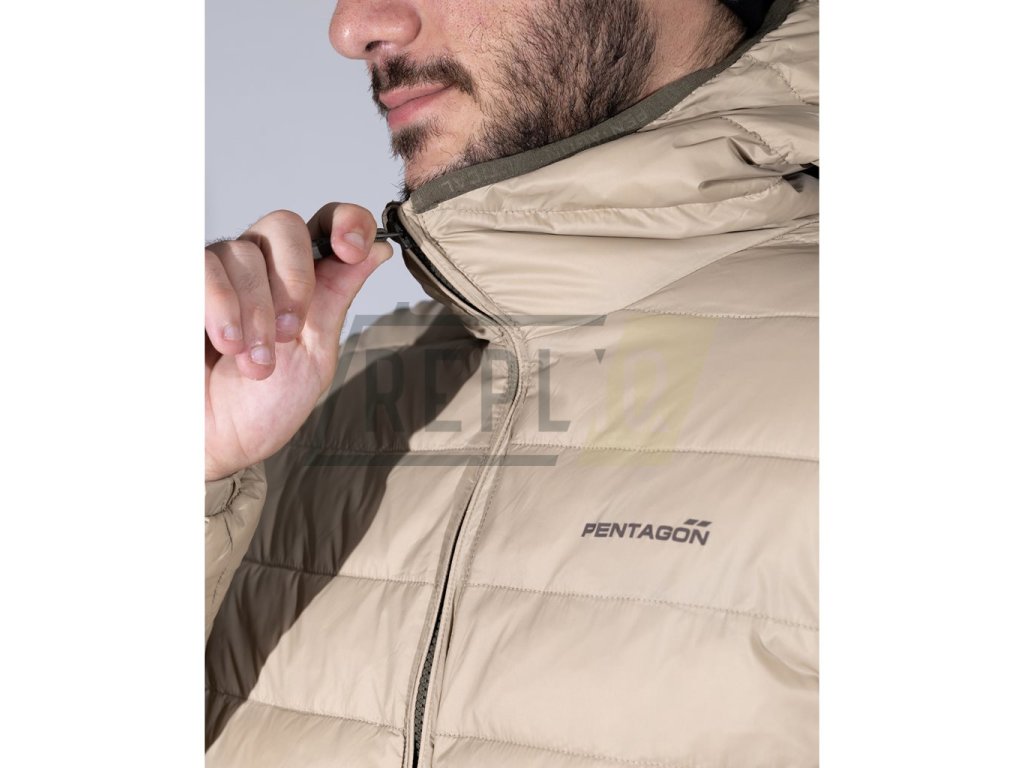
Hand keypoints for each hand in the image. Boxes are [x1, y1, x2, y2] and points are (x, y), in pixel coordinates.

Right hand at [205, 203, 391, 480]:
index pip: (328, 224)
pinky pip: (203, 267)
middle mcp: (259, 266)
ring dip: (255, 312)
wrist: (209, 443)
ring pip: (243, 251)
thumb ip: (337, 298)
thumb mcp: (313, 355)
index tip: (352, 249)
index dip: (346, 222)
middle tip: (288, 332)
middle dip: (294, 279)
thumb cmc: (259, 406)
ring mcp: (217, 272)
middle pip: (283, 225)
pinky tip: (224, 344)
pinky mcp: (180, 286)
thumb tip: (378, 250)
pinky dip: (221, 305)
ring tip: (253, 360)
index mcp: (300, 280)